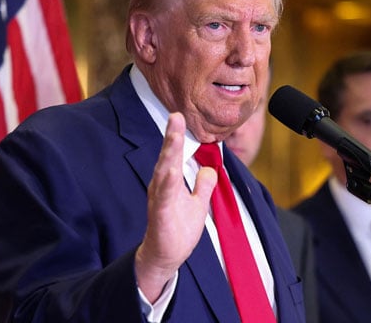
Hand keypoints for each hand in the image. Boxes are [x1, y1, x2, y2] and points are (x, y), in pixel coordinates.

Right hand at [135, 112, 215, 302]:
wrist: (165, 256)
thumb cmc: (177, 229)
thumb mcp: (197, 204)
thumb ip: (202, 186)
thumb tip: (209, 169)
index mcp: (170, 182)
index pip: (174, 155)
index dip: (176, 135)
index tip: (179, 114)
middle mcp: (162, 187)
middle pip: (167, 157)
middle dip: (171, 136)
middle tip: (175, 115)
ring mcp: (160, 200)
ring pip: (164, 173)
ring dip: (169, 154)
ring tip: (174, 136)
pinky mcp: (161, 215)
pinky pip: (164, 198)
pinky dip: (167, 184)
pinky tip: (170, 172)